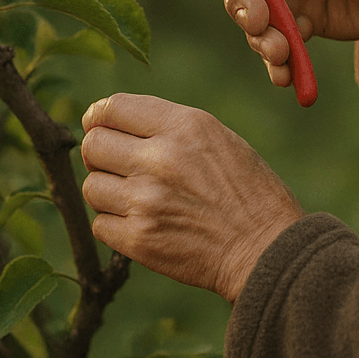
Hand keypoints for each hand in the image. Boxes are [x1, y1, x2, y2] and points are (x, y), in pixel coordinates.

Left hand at [80, 92, 302, 302]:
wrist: (266, 249)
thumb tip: (114, 124)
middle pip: (93, 145)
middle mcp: (161, 158)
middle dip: (100, 154)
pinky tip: (140, 223)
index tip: (99, 126)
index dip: (99, 117)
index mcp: (185, 126)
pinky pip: (100, 224)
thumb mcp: (219, 139)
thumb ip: (169, 127)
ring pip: (91, 186)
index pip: (113, 108)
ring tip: (134, 198)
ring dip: (107, 192)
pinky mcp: (139, 239)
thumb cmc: (249, 192)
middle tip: (116, 165)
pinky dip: (114, 225)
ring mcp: (146, 200)